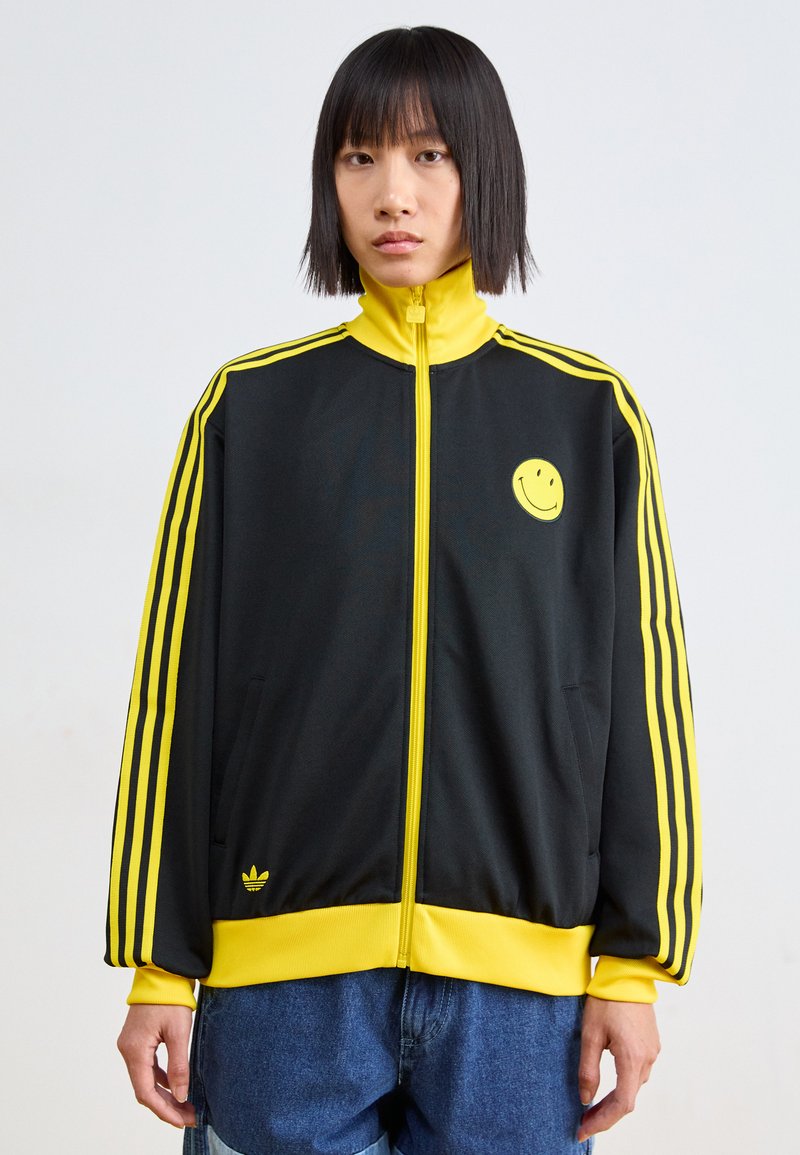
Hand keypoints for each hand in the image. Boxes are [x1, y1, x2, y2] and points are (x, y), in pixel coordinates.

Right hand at [117, 1004, 196, 1127]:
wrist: (162, 971)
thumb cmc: (170, 997)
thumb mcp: (179, 1032)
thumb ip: (179, 1066)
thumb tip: (181, 1096)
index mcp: (135, 1050)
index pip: (146, 1092)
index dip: (163, 1110)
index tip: (181, 1120)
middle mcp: (128, 1050)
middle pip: (144, 1089)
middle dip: (166, 1106)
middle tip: (188, 1116)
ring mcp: (131, 1045)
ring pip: (146, 1079)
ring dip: (164, 1094)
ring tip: (185, 1105)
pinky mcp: (138, 1039)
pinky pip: (148, 1067)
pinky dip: (161, 1079)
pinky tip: (176, 1085)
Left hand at [576, 996, 659, 1141]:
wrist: (626, 972)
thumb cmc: (606, 1000)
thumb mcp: (590, 1034)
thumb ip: (588, 1069)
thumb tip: (586, 1099)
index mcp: (632, 1059)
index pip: (621, 1105)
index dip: (603, 1122)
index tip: (583, 1130)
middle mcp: (647, 1059)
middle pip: (628, 1099)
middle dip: (606, 1114)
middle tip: (583, 1122)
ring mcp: (652, 1051)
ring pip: (634, 1086)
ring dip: (615, 1100)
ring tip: (592, 1106)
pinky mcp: (652, 1043)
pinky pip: (638, 1072)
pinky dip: (623, 1084)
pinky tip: (609, 1084)